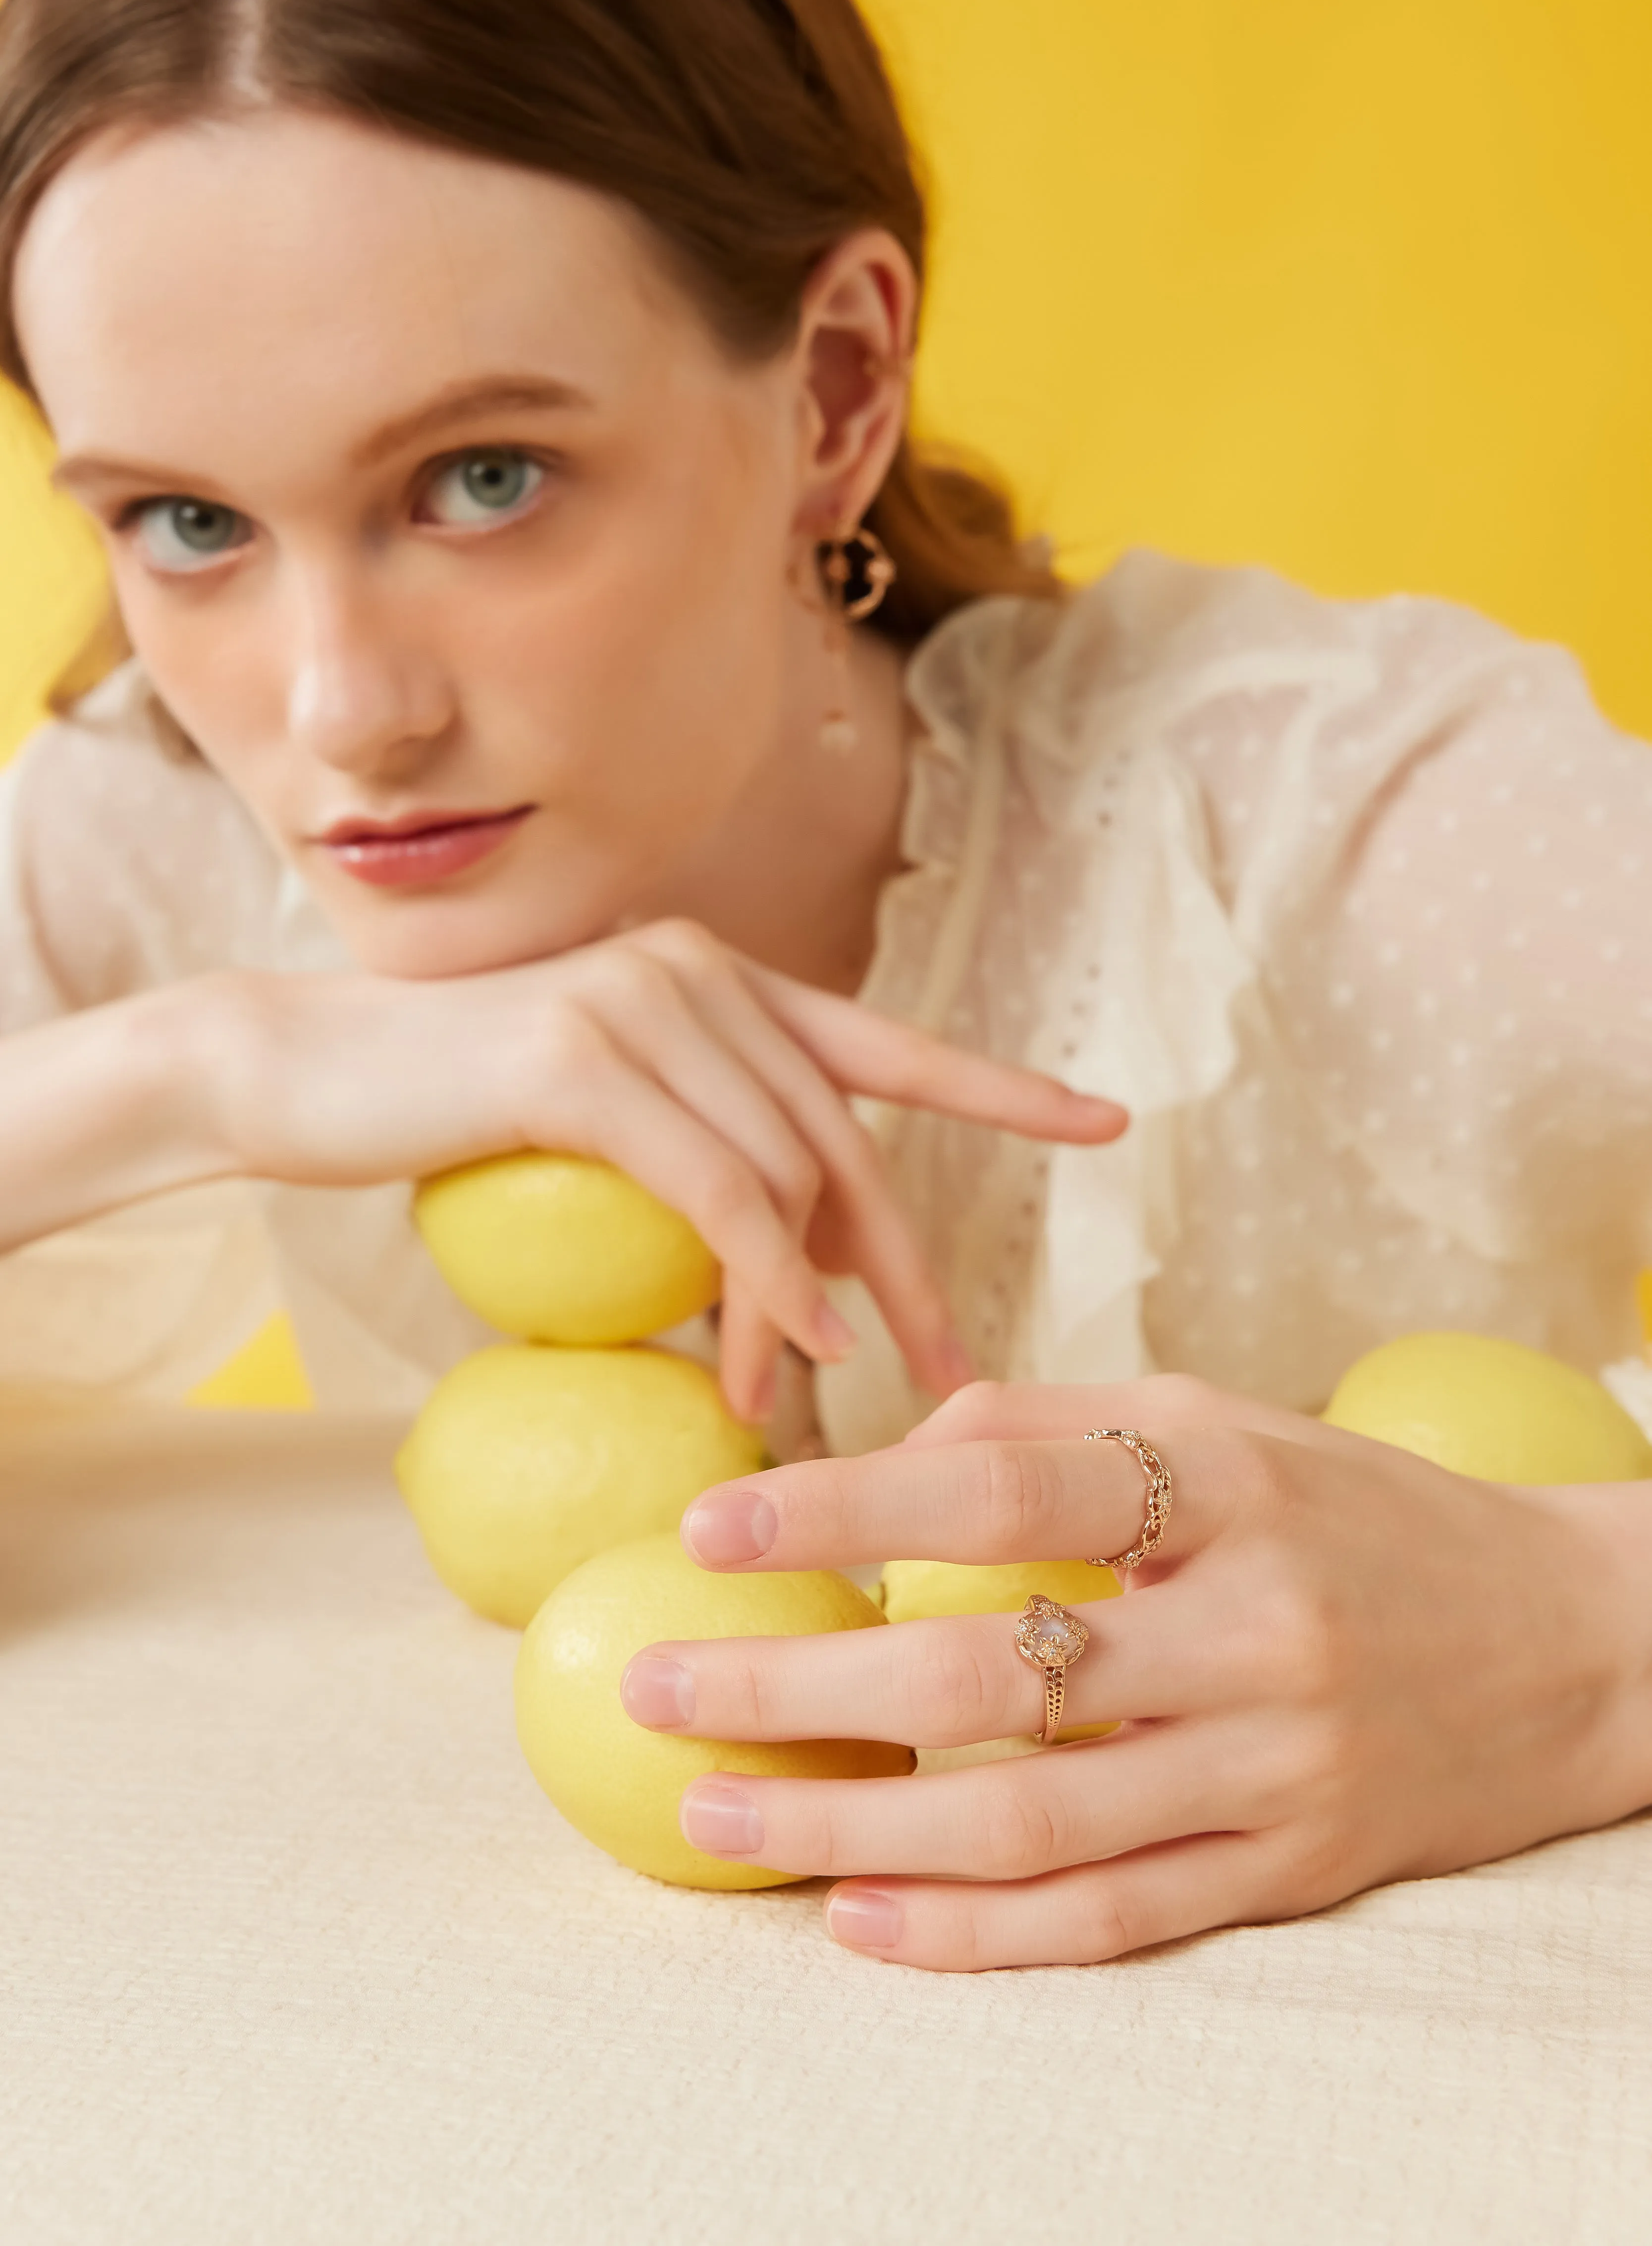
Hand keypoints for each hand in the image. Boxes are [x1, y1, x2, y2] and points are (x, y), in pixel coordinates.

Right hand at [198, 920, 1123, 1415]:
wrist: (295, 1071)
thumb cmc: (441, 1116)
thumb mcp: (599, 1130)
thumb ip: (698, 1160)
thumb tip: (790, 1280)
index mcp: (719, 979)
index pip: (884, 1043)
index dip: (1000, 1087)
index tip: (1104, 1123)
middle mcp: (701, 970)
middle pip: (847, 1140)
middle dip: (907, 1265)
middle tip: (955, 1374)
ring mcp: (645, 1001)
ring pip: (782, 1176)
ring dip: (805, 1306)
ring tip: (803, 1404)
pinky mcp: (585, 1059)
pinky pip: (714, 1189)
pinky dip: (763, 1275)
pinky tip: (790, 1346)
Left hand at [623, 1376, 1651, 1966]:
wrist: (1565, 1640)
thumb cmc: (1354, 1513)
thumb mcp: (1225, 1427)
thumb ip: (1060, 1422)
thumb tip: (894, 1444)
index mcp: (1227, 1481)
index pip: (1005, 1480)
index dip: (845, 1503)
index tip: (709, 1527)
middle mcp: (1254, 1623)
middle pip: (991, 1668)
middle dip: (803, 1685)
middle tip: (659, 1687)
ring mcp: (1278, 1762)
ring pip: (1032, 1819)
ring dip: (854, 1823)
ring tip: (719, 1813)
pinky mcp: (1292, 1868)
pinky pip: (1112, 1919)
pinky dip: (976, 1932)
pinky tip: (855, 1920)